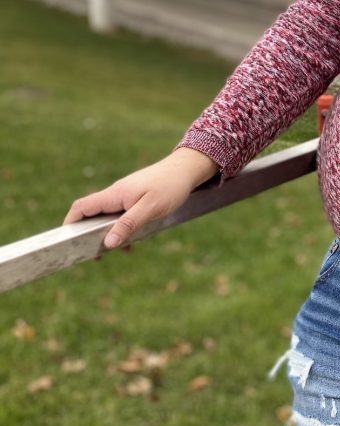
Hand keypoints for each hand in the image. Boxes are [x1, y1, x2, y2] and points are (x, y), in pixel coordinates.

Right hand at [63, 148, 217, 249]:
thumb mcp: (150, 208)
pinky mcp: (135, 198)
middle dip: (90, 234)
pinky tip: (135, 241)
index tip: (68, 240)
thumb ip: (128, 225)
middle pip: (92, 214)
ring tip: (120, 252)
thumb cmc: (170, 186)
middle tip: (97, 256)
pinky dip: (124, 229)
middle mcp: (116, 194)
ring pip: (108, 217)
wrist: (187, 170)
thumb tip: (107, 243)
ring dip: (110, 234)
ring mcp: (125, 195)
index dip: (70, 222)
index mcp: (115, 194)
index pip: (82, 207)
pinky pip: (122, 216)